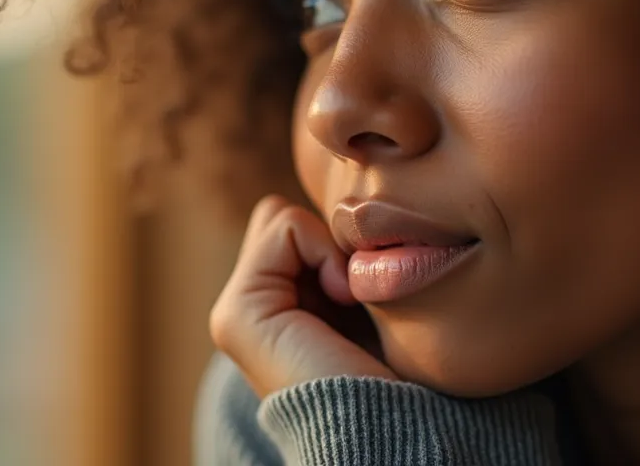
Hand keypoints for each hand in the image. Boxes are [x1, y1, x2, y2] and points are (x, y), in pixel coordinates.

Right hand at [210, 195, 396, 397]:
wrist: (393, 424)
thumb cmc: (403, 370)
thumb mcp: (374, 302)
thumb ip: (345, 263)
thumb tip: (350, 217)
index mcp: (278, 312)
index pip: (293, 228)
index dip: (338, 243)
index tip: (368, 290)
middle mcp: (250, 313)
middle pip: (280, 217)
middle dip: (325, 238)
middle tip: (356, 290)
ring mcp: (236, 314)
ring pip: (279, 216)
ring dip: (328, 245)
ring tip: (351, 298)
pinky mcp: (237, 315)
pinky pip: (283, 226)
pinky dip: (322, 248)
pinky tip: (343, 298)